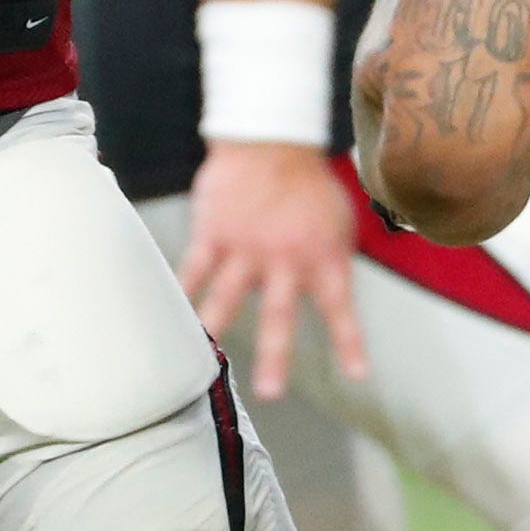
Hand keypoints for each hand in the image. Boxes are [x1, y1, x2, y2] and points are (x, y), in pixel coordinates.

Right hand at [179, 139, 367, 401]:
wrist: (270, 138)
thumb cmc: (308, 181)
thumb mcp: (340, 220)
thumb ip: (332, 259)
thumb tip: (328, 291)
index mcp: (323, 256)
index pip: (340, 307)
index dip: (349, 342)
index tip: (357, 375)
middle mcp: (285, 258)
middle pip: (279, 315)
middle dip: (276, 356)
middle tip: (270, 393)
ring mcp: (247, 247)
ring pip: (229, 296)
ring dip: (218, 328)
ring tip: (206, 356)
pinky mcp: (215, 233)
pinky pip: (196, 268)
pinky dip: (184, 290)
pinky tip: (172, 312)